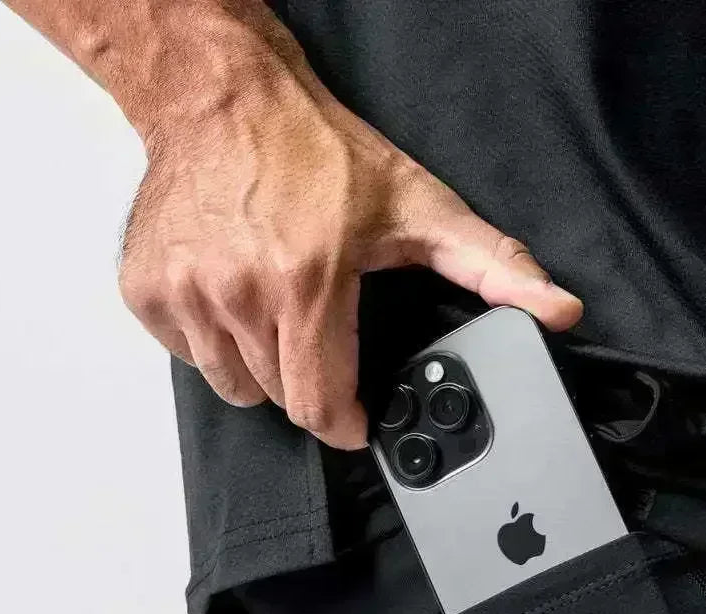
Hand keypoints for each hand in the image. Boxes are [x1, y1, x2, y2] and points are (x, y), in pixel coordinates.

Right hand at [116, 38, 581, 448]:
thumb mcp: (422, 208)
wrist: (220, 97)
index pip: (319, 406)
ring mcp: (187, 293)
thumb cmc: (317, 150)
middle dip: (311, 386)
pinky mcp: (149, 290)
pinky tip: (237, 298)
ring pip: (234, 386)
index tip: (356, 417)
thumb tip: (557, 309)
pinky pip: (191, 356)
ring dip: (262, 368)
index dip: (345, 423)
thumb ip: (495, 267)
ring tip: (282, 313)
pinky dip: (215, 343)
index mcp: (307, 284)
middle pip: (281, 399)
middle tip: (325, 337)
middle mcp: (239, 293)